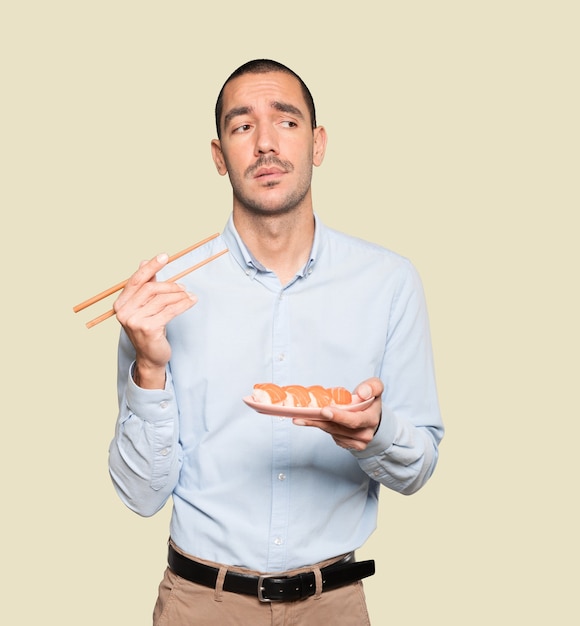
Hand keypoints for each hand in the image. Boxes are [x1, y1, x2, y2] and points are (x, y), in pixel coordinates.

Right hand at [113, 253, 196, 387]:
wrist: (150, 357)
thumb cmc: (149, 329)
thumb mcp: (145, 306)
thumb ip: (145, 285)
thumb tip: (144, 262)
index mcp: (121, 304)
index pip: (136, 280)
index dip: (150, 267)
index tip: (164, 256)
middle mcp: (124, 312)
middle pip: (150, 289)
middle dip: (170, 285)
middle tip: (184, 287)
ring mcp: (134, 321)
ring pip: (162, 300)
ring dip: (179, 295)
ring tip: (189, 295)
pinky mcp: (148, 329)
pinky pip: (170, 311)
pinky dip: (183, 304)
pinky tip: (191, 301)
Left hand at [292, 377, 383, 450]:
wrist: (372, 416)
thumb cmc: (370, 399)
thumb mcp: (375, 387)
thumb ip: (372, 387)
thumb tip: (362, 393)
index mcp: (371, 419)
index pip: (355, 420)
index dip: (339, 416)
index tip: (325, 410)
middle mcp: (365, 434)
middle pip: (338, 428)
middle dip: (320, 421)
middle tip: (303, 415)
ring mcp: (356, 442)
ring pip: (332, 432)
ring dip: (315, 424)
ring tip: (299, 417)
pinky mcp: (348, 444)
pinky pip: (331, 436)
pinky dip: (320, 427)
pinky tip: (310, 420)